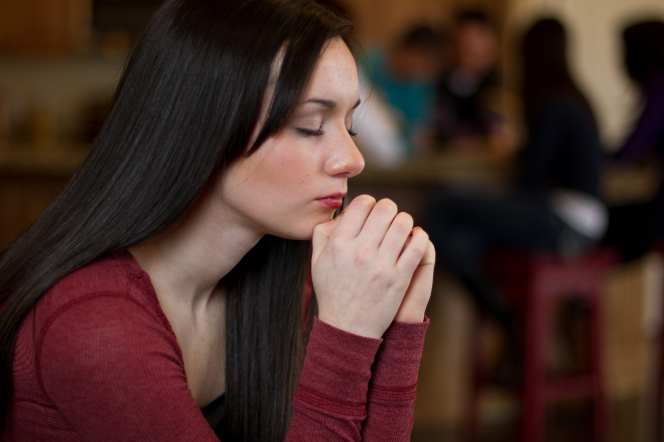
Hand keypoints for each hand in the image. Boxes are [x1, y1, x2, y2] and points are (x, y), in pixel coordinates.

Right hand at [311, 195, 429, 338]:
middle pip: (384, 209)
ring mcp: (381, 264)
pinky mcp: (399, 278)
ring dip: (405, 221)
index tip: (371, 211)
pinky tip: (415, 238)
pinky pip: (417, 245)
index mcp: (339, 243)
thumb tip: (342, 213)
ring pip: (403, 223)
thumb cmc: (332, 293)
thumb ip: (323, 233)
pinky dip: (419, 236)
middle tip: (388, 217)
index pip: (361, 203)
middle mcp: (359, 251)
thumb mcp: (317, 261)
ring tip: (402, 228)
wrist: (347, 328)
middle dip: (389, 208)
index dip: (369, 203)